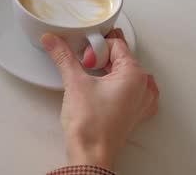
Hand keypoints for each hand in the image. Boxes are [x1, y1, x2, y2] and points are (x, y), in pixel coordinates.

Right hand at [40, 29, 158, 169]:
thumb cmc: (90, 125)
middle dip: (102, 57)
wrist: (90, 154)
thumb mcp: (74, 82)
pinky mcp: (134, 114)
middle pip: (122, 57)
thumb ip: (63, 56)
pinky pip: (132, 90)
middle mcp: (143, 87)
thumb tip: (52, 40)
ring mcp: (141, 102)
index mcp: (134, 75)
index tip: (83, 57)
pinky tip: (105, 88)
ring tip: (92, 75)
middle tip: (85, 64)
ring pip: (126, 73)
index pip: (116, 44)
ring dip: (110, 70)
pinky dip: (119, 85)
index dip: (96, 48)